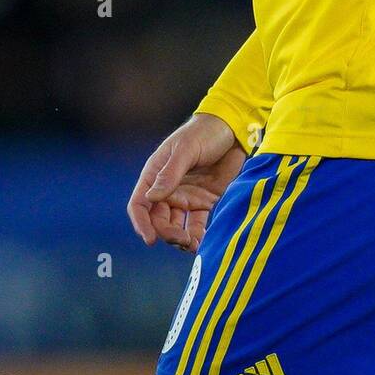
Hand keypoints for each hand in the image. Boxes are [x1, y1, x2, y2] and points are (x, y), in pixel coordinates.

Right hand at [127, 112, 246, 253]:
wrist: (234, 129)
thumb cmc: (205, 132)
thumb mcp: (186, 149)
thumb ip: (170, 174)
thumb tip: (150, 198)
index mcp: (156, 174)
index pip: (140, 204)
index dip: (141, 223)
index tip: (150, 239)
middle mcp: (168, 189)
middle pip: (158, 219)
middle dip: (167, 233)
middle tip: (182, 240)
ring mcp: (186, 197)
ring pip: (176, 226)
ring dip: (181, 239)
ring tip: (193, 245)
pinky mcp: (205, 201)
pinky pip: (197, 224)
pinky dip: (198, 236)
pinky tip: (202, 245)